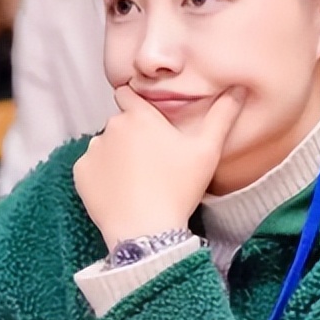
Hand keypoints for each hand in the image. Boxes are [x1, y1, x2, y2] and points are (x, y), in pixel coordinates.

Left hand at [73, 85, 244, 250]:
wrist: (146, 230)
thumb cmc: (179, 189)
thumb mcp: (207, 151)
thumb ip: (223, 115)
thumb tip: (239, 88)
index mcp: (139, 116)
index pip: (128, 94)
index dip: (136, 103)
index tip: (147, 120)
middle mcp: (111, 127)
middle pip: (120, 124)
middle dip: (133, 136)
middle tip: (153, 162)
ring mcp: (93, 150)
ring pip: (106, 146)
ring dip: (117, 156)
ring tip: (138, 180)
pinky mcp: (80, 173)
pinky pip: (91, 167)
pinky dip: (102, 176)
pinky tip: (121, 191)